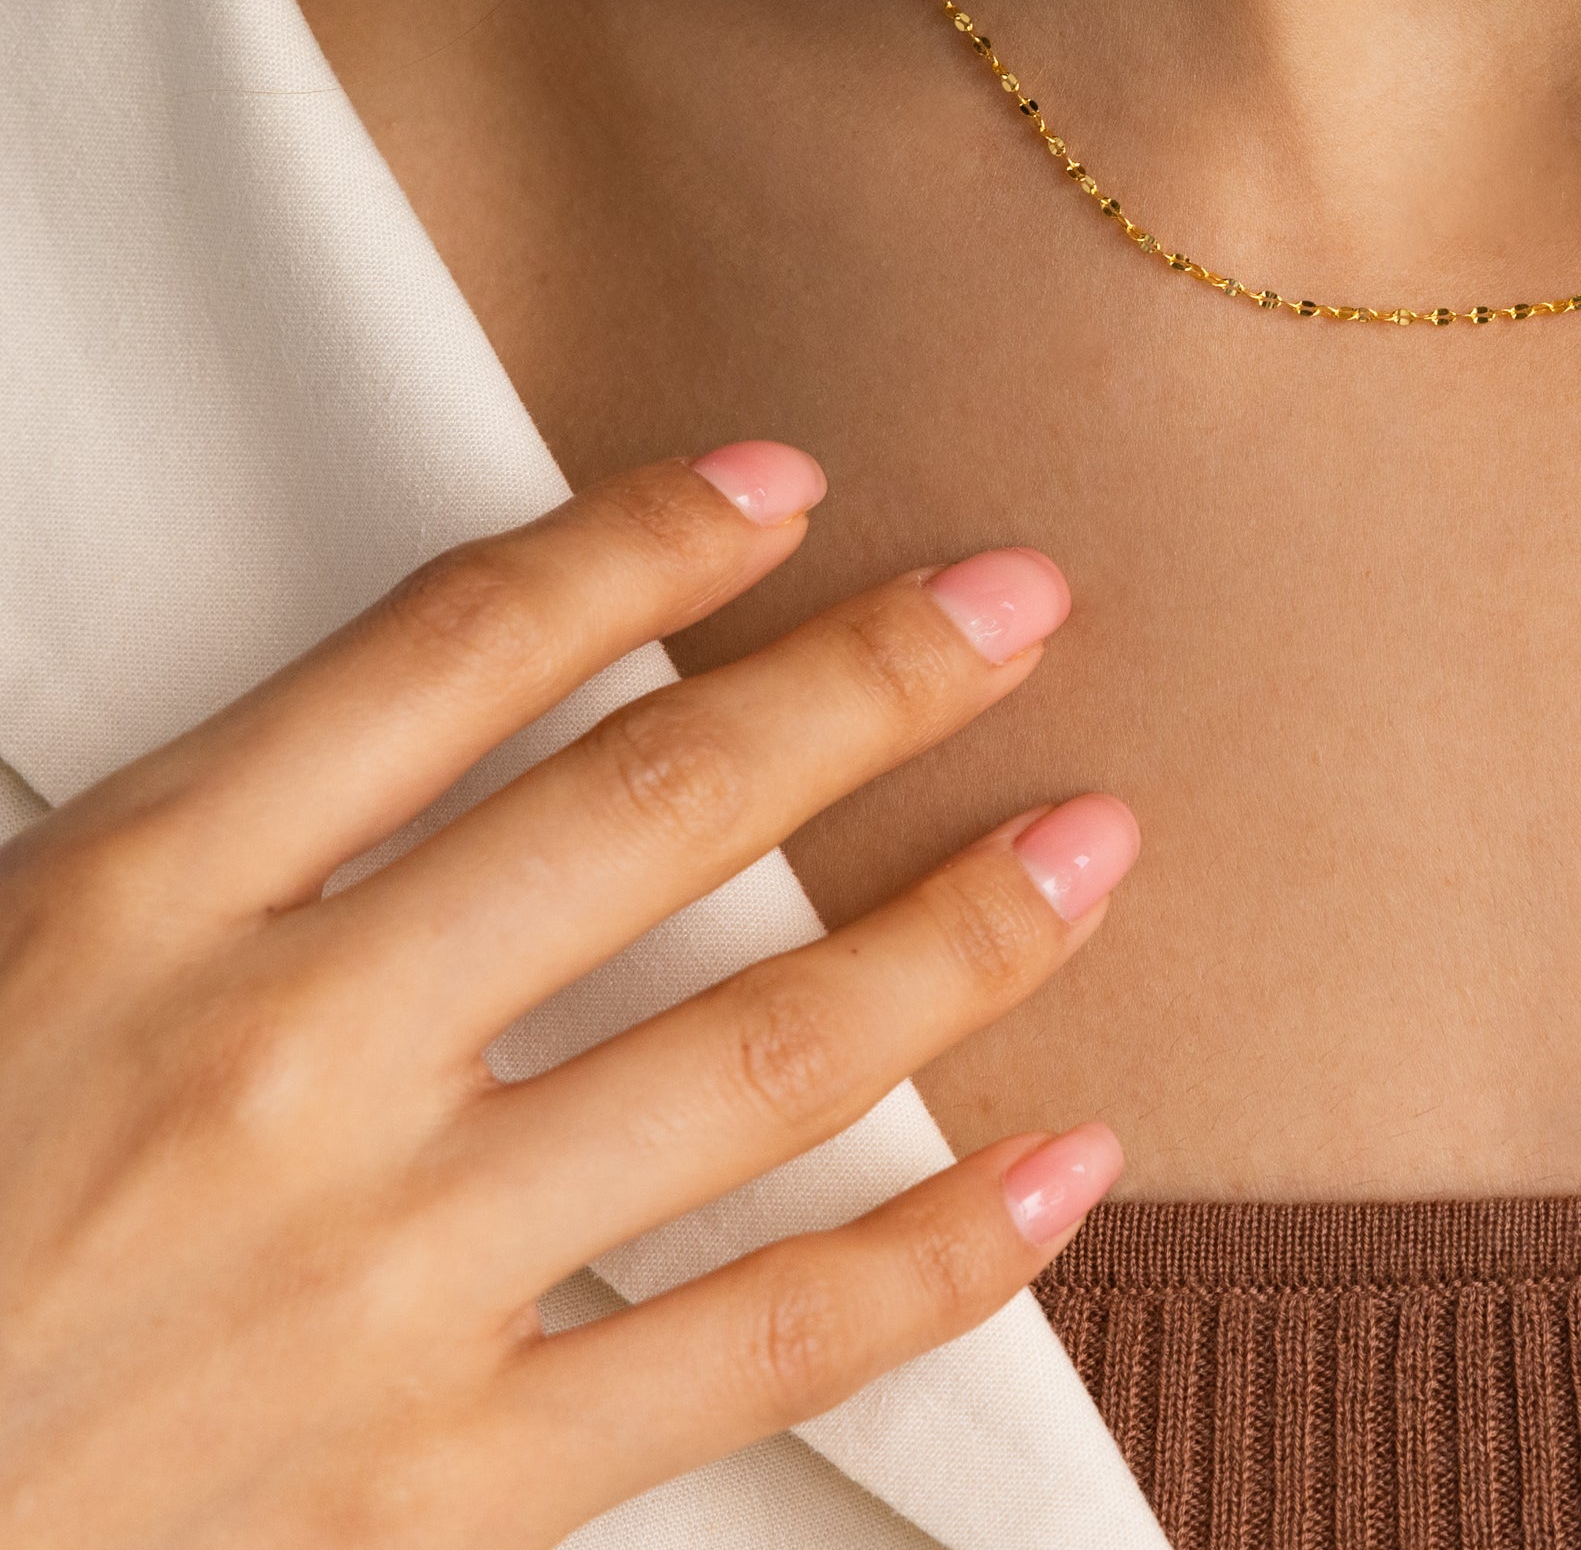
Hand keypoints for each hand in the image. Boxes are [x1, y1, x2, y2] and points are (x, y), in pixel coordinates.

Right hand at [0, 446, 1137, 1548]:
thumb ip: (183, 848)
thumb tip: (386, 720)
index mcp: (129, 915)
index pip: (447, 654)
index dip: (639, 546)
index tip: (779, 486)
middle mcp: (282, 1069)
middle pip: (649, 811)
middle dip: (864, 684)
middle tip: (1022, 602)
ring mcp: (376, 1284)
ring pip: (753, 1053)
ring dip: (960, 931)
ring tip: (1096, 837)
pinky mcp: (440, 1493)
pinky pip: (755, 1342)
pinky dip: (939, 1254)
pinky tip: (1068, 1165)